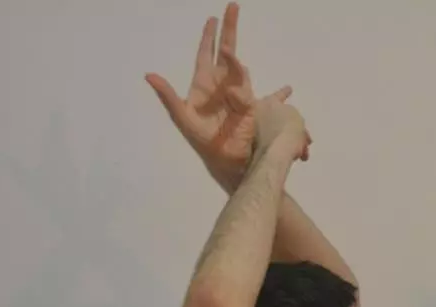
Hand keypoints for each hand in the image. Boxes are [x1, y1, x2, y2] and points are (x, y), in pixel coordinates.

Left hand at [145, 3, 309, 188]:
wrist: (224, 161)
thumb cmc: (203, 141)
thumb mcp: (182, 118)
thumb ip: (167, 96)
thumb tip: (149, 75)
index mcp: (204, 84)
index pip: (206, 54)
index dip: (208, 36)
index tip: (212, 18)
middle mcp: (222, 85)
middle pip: (227, 52)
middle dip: (229, 30)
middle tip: (232, 6)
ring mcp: (238, 95)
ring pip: (241, 69)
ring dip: (236, 60)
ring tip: (229, 51)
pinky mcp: (252, 107)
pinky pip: (259, 94)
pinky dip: (275, 93)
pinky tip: (287, 89)